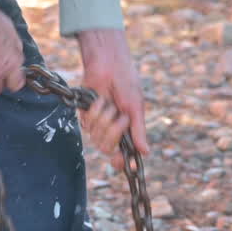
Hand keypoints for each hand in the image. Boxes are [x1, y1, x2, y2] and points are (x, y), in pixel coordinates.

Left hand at [77, 28, 147, 168]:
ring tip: (110, 103)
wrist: (109, 65)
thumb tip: (145, 152)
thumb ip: (138, 130)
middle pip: (108, 148)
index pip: (123, 153)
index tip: (126, 165)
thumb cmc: (126, 83)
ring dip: (105, 119)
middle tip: (120, 116)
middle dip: (114, 132)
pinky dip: (96, 111)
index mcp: (126, 130)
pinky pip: (88, 124)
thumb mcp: (136, 108)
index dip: (123, 162)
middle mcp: (111, 129)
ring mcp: (98, 123)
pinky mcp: (86, 115)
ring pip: (97, 138)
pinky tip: (100, 99)